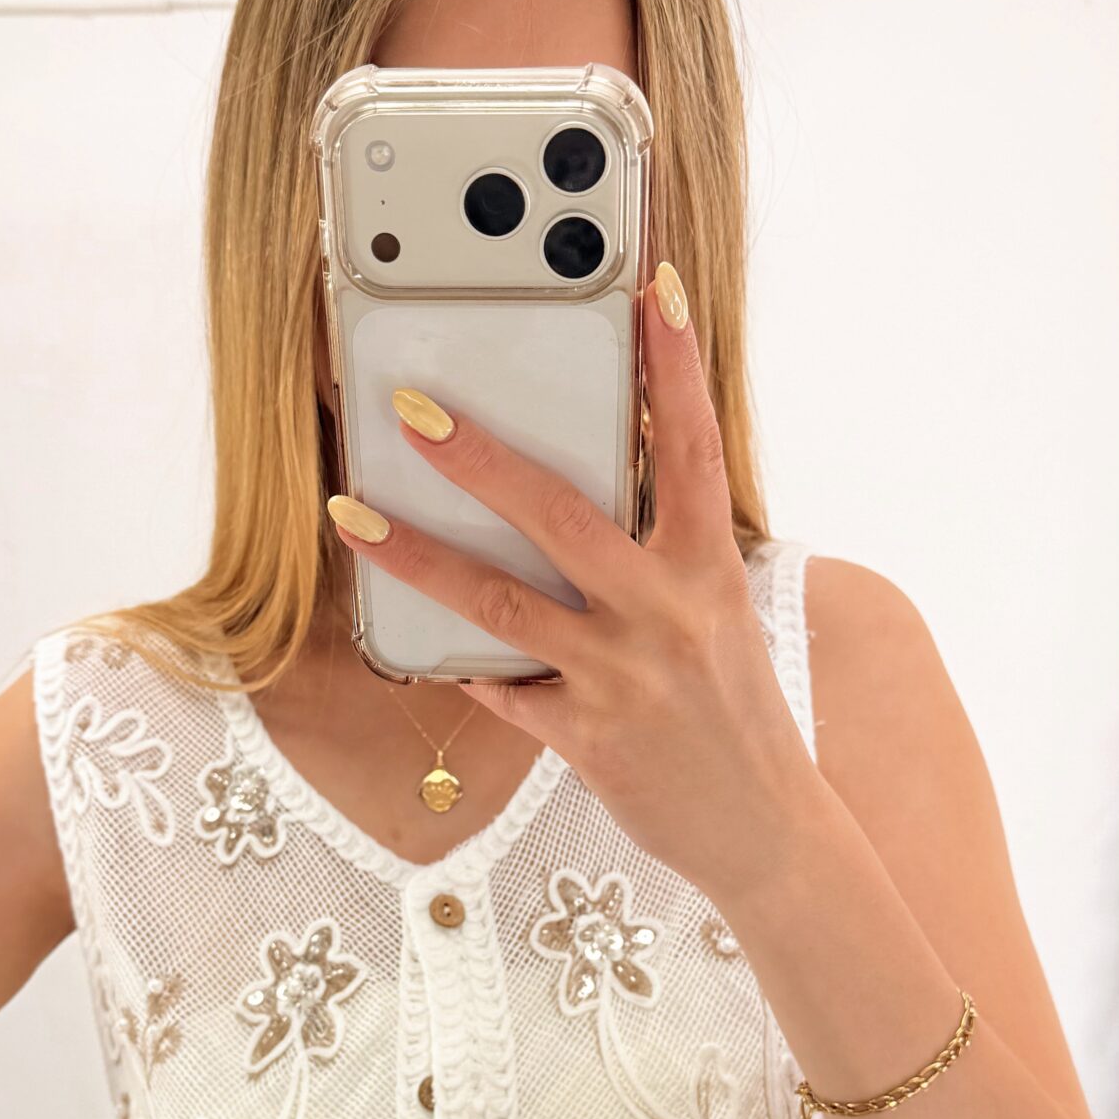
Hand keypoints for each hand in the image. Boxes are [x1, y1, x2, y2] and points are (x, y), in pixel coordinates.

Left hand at [329, 258, 818, 903]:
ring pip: (500, 602)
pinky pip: (502, 689)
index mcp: (708, 569)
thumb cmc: (736, 715)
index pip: (693, 446)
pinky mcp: (586, 739)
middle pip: (560, 514)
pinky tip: (419, 644)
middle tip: (414, 407)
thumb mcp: (718, 617)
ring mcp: (621, 676)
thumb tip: (580, 506)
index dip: (675, 365)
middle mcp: (665, 613)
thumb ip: (661, 560)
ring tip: (351, 513)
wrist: (767, 830)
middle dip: (479, 455)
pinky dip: (462, 665)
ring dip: (416, 555)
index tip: (654, 288)